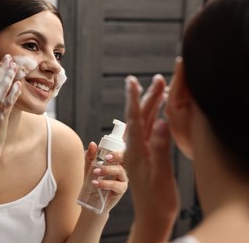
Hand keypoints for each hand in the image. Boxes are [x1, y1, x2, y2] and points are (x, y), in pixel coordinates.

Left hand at [84, 142, 128, 213]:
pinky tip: (96, 183)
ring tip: (95, 172)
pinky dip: (105, 183)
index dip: (118, 151)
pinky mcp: (121, 190)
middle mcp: (122, 170)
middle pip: (126, 159)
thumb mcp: (89, 167)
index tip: (107, 154)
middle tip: (106, 158)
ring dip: (107, 170)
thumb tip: (92, 144)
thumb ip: (90, 156)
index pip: (122, 153)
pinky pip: (116, 185)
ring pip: (120, 171)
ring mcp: (123, 180)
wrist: (92, 202)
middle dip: (117, 156)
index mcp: (116, 162)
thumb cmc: (92, 182)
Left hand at [124, 75, 178, 234]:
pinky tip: (159, 112)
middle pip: (141, 116)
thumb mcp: (160, 174)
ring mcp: (142, 151)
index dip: (134, 98)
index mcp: (137, 149)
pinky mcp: (147, 155)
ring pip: (145, 122)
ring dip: (151, 104)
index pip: (134, 118)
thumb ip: (160, 149)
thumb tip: (161, 123)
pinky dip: (154, 117)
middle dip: (148, 96)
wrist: (152, 215)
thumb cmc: (157, 199)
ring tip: (159, 88)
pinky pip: (149, 131)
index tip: (131, 81)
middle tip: (158, 78)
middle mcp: (137, 147)